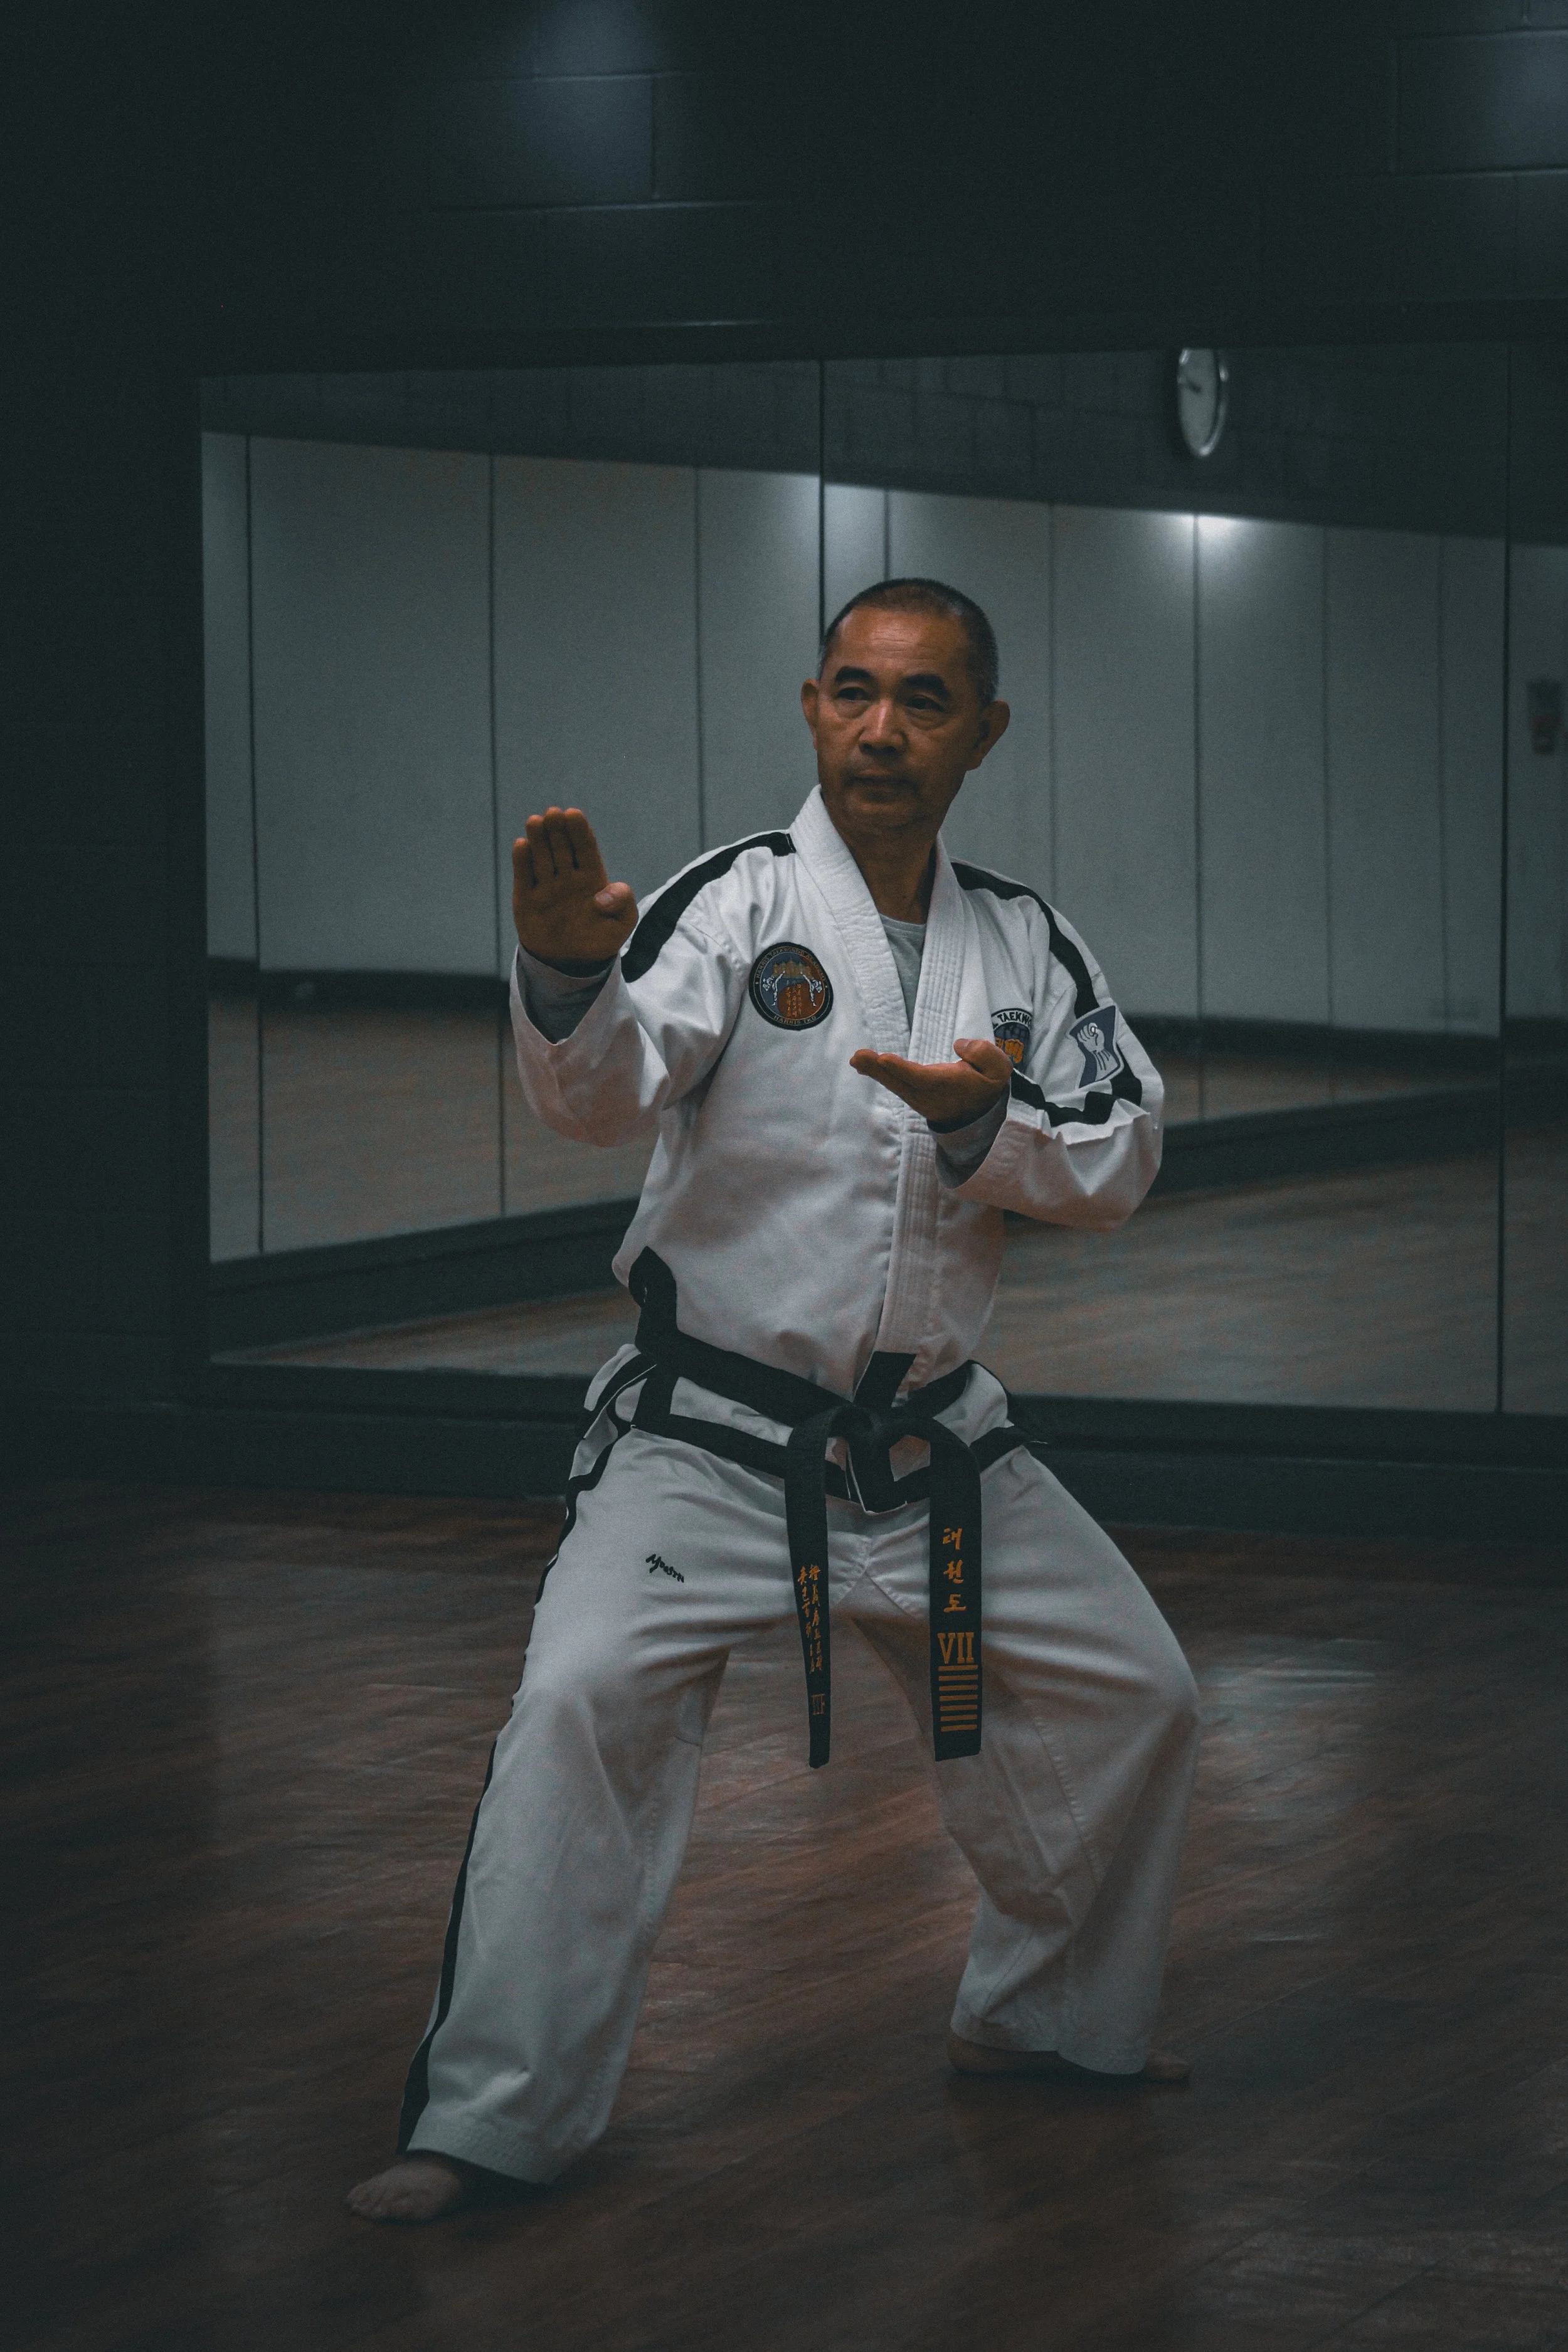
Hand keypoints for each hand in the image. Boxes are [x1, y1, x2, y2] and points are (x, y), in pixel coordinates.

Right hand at [512, 807, 637, 967]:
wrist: (571, 964)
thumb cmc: (599, 940)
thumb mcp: (622, 925)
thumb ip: (623, 904)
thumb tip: (601, 895)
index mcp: (592, 878)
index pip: (586, 848)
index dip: (579, 831)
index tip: (574, 815)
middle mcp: (567, 877)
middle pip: (562, 848)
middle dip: (558, 830)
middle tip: (554, 814)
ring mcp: (546, 886)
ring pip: (542, 858)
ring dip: (539, 839)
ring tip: (536, 821)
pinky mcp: (526, 898)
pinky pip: (524, 877)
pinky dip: (522, 861)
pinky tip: (522, 845)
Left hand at [850, 1037, 1012, 1125]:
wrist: (980, 1114)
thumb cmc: (986, 1085)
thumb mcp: (999, 1070)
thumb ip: (984, 1054)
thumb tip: (959, 1045)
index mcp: (949, 1087)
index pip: (924, 1078)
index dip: (903, 1069)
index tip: (884, 1059)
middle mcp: (930, 1095)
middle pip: (902, 1082)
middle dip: (879, 1069)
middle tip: (858, 1057)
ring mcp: (919, 1097)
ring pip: (894, 1084)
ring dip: (873, 1070)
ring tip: (856, 1058)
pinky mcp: (913, 1095)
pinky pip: (893, 1083)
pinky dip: (877, 1073)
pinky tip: (861, 1063)